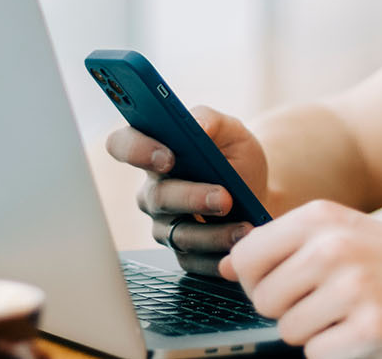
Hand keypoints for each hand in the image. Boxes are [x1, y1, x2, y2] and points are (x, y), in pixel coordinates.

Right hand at [104, 106, 270, 275]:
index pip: (122, 145)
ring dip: (213, 234)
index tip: (168, 156)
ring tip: (244, 229)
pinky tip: (239, 249)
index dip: (137, 150)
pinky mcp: (183, 253)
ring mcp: (165, 225)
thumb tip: (197, 124)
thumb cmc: (237, 158)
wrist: (259, 192)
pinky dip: (219, 257)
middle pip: (157, 197)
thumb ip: (211, 120)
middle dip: (192, 198)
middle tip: (225, 197)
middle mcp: (152, 191)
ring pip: (178, 235)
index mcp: (153, 152)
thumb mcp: (231, 130)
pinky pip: (194, 261)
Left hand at [220, 200, 381, 358]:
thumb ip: (284, 245)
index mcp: (320, 217)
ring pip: (288, 330)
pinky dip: (336, 352)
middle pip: (262, 299)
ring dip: (314, 332)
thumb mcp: (341, 233)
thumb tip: (225, 266)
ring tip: (351, 314)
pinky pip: (317, 354)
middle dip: (287, 310)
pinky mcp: (369, 329)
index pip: (244, 257)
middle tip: (327, 302)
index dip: (256, 280)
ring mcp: (352, 288)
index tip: (284, 284)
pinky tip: (365, 333)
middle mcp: (332, 247)